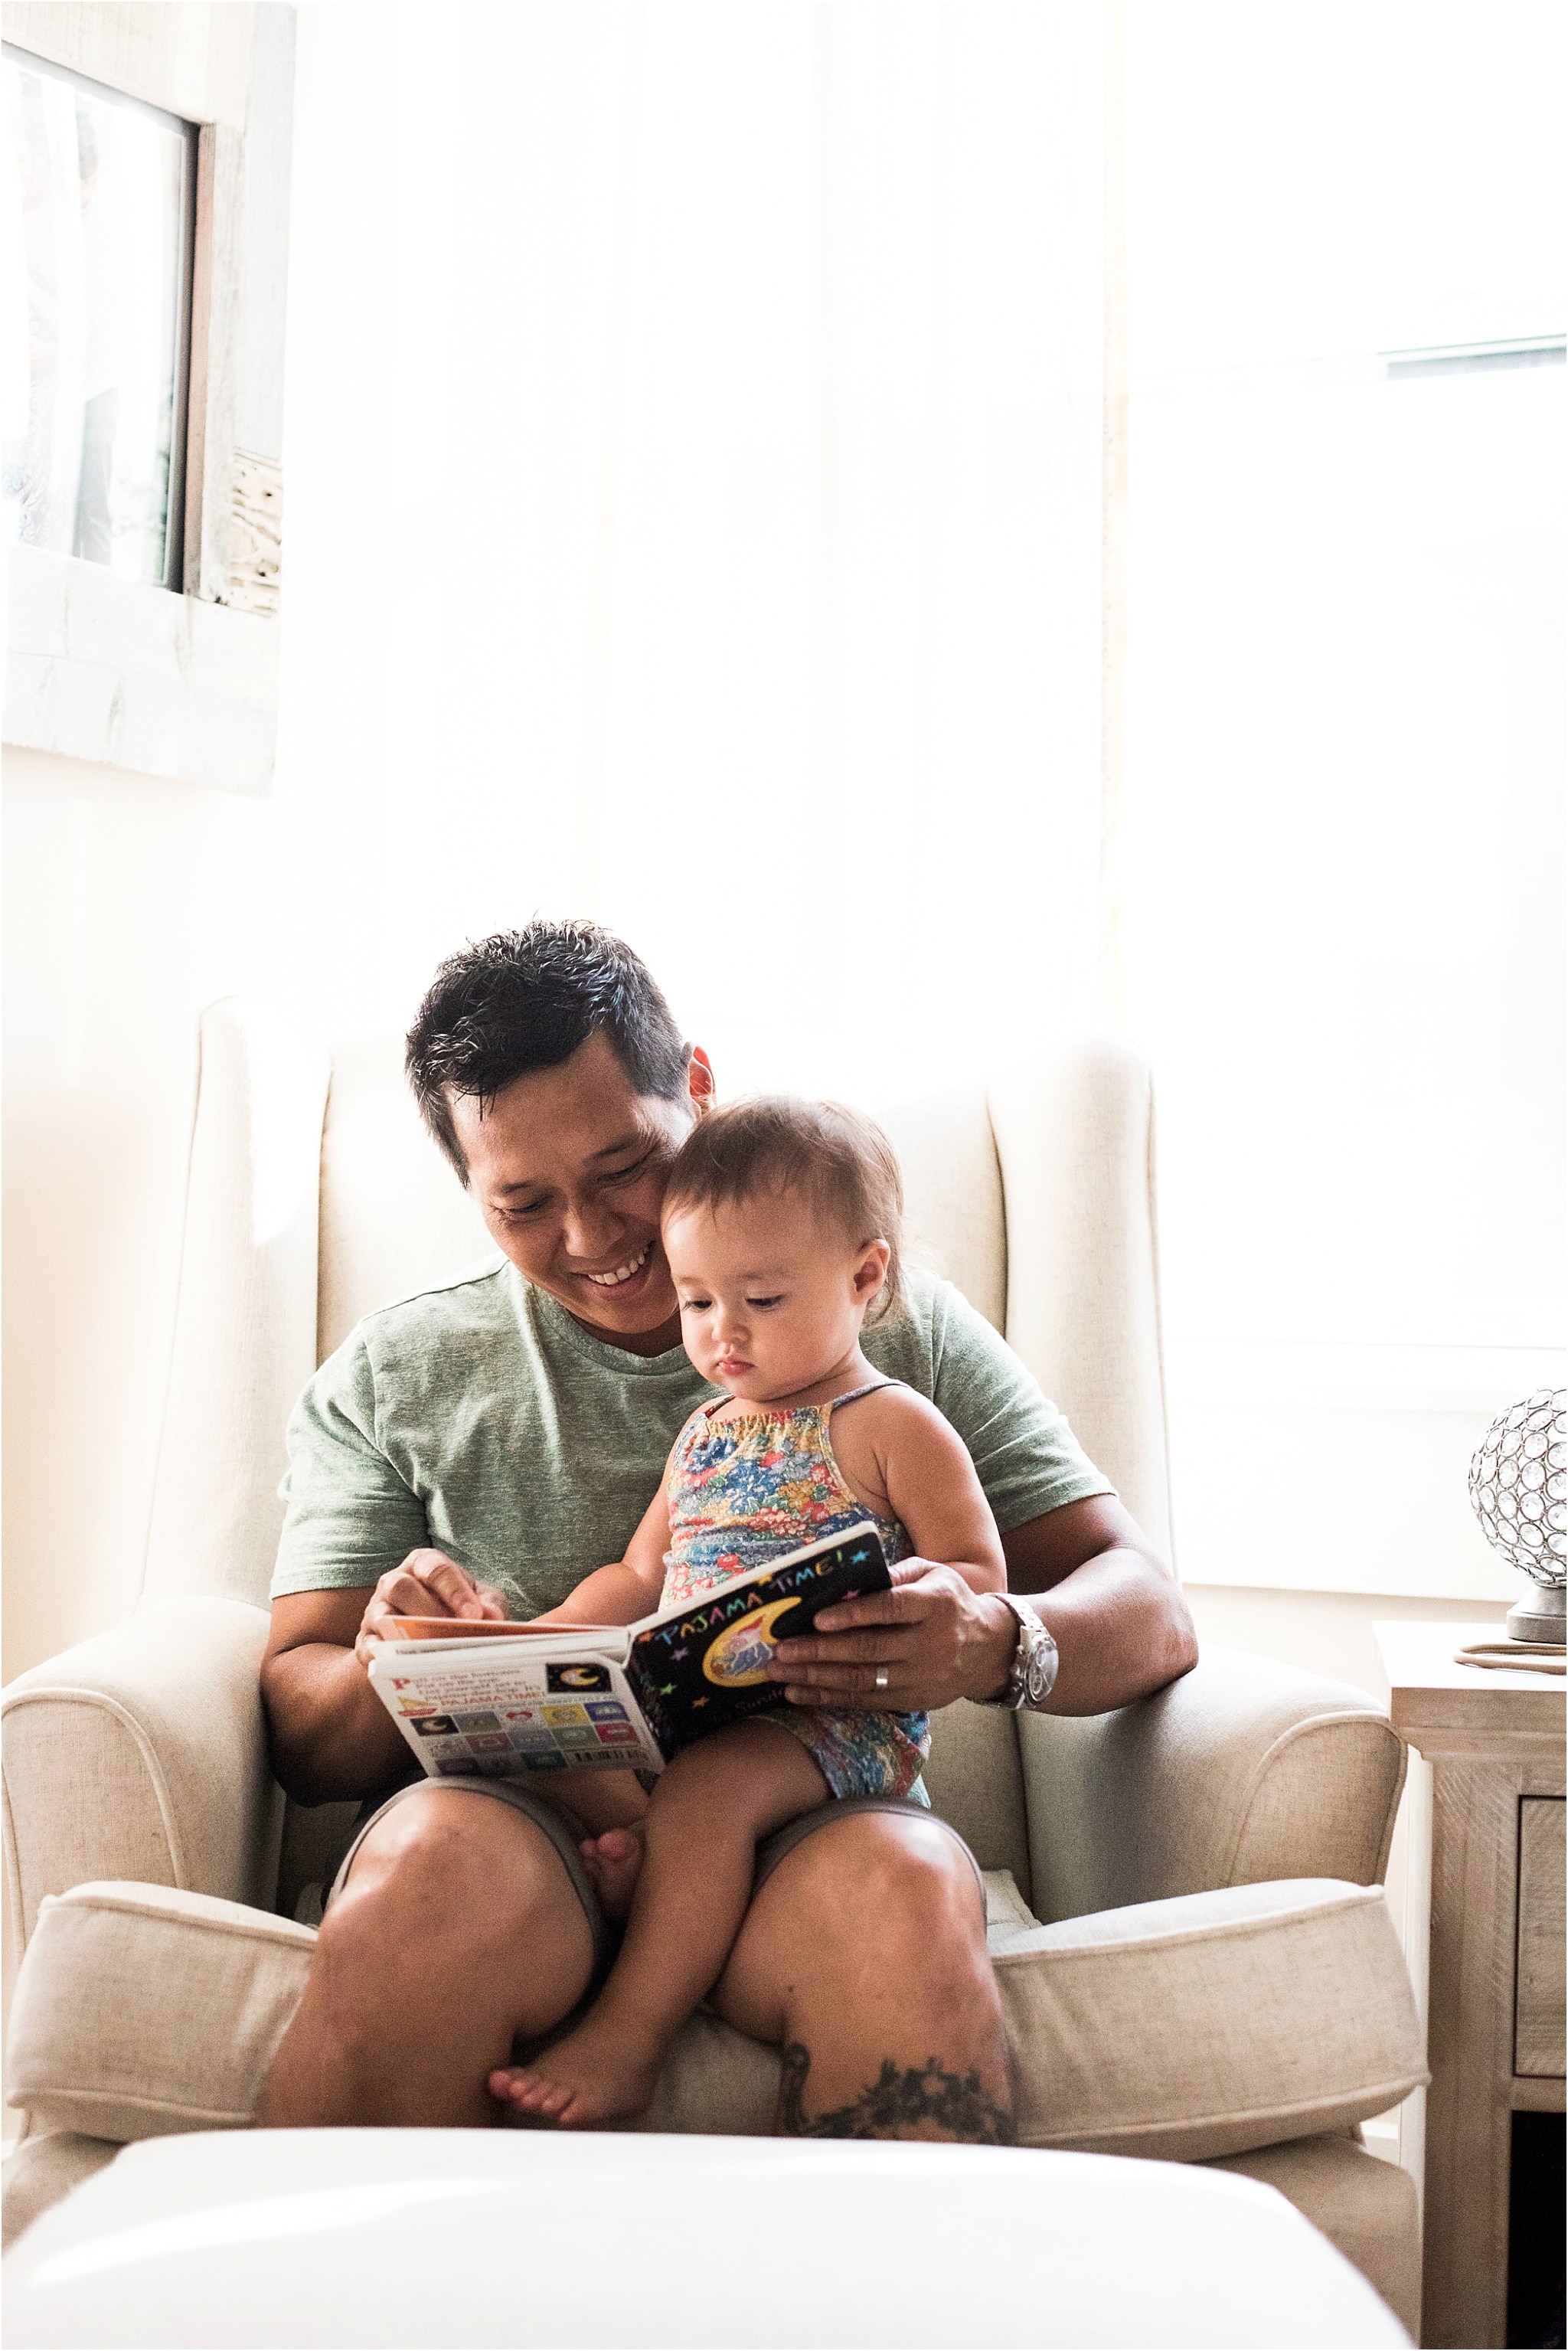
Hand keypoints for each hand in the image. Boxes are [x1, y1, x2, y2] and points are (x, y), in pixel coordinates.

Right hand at [354, 1549, 507, 1669]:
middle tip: (451, 1632)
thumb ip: (489, 1603)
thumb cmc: (453, 1609)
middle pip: (401, 1587)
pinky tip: (403, 1667)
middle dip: (427, 1610)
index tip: (474, 1615)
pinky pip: (367, 1647)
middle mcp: (395, 1581)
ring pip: (381, 1615)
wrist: (421, 1634)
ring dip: (405, 1634)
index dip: (455, 1591)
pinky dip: (383, 1657)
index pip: (436, 1568)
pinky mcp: (365, 1639)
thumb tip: (492, 1617)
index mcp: (424, 1564)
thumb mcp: (477, 1600)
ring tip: (430, 1652)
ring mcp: (376, 1609)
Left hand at [766, 1560, 1016, 1710]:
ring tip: (781, 1673)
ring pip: (863, 1681)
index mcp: (935, 1604)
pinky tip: (800, 1692)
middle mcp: (930, 1643)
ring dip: (817, 1678)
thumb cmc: (948, 1602)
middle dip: (820, 1652)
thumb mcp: (931, 1574)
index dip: (854, 1614)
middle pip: (870, 1650)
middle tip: (781, 1651)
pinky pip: (866, 1701)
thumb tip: (848, 1578)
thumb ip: (894, 1573)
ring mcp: (922, 1677)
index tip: (817, 1619)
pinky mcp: (914, 1701)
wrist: (987, 1648)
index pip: (891, 1609)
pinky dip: (829, 1698)